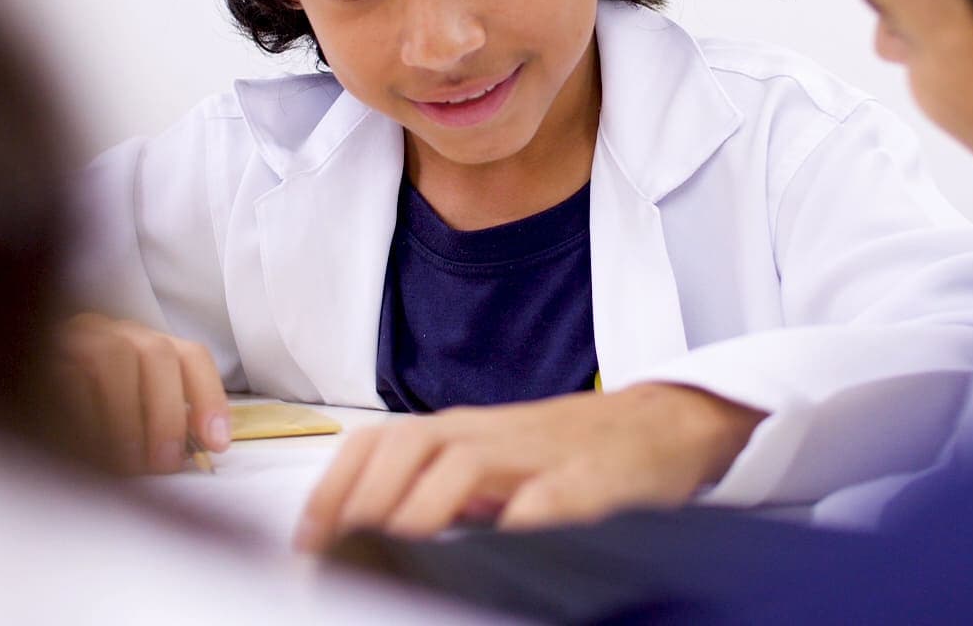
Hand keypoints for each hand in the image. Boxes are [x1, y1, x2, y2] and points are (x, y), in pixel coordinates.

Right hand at [54, 311, 230, 474]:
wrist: (18, 364)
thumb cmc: (86, 404)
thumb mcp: (131, 408)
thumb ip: (165, 420)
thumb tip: (198, 450)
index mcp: (143, 342)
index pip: (190, 356)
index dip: (209, 398)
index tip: (216, 444)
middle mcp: (112, 333)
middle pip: (156, 355)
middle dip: (168, 414)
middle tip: (164, 461)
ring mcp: (75, 338)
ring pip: (111, 359)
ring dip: (126, 417)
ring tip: (128, 461)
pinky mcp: (39, 356)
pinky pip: (65, 377)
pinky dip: (83, 415)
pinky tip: (89, 448)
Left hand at [294, 383, 764, 551]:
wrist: (664, 425)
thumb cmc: (568, 452)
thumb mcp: (490, 461)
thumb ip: (434, 485)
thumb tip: (361, 527)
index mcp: (463, 431)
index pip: (381, 443)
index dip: (336, 487)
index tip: (309, 538)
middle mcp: (492, 435)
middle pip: (411, 446)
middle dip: (369, 495)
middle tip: (348, 546)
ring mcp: (543, 455)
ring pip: (469, 464)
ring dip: (428, 504)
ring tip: (406, 541)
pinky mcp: (596, 481)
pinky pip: (558, 495)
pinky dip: (531, 515)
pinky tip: (512, 535)